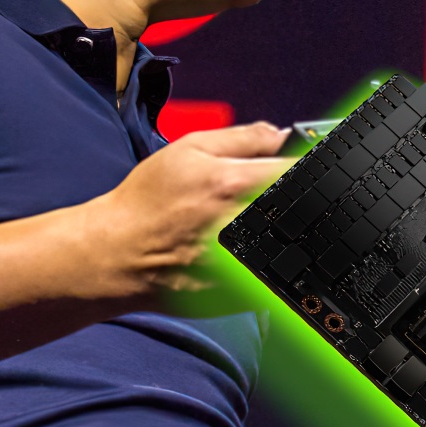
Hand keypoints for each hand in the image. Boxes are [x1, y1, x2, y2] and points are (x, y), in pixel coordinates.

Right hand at [86, 123, 290, 297]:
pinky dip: (268, 258)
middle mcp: (244, 222)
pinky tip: (240, 251)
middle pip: (301, 209)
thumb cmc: (147, 202)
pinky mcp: (243, 291)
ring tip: (248, 227)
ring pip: (292, 241)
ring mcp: (245, 260)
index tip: (304, 171)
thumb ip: (243, 139)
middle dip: (295, 202)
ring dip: (282, 231)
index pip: (297, 171)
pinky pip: (274, 271)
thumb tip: (283, 135)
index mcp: (233, 183)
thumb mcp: (189, 150)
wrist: (118, 254)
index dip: (307, 168)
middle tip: (265, 202)